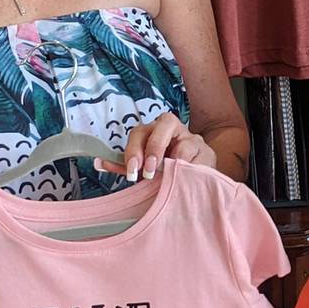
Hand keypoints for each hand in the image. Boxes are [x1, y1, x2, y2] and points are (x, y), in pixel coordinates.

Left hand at [97, 112, 215, 179]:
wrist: (191, 185)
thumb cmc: (164, 173)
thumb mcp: (143, 170)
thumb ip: (125, 166)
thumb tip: (99, 163)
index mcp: (155, 132)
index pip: (141, 131)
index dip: (134, 149)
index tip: (132, 170)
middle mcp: (175, 130)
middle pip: (165, 122)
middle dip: (155, 147)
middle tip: (150, 171)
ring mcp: (194, 140)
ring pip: (186, 142)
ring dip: (175, 161)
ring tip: (170, 178)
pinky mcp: (209, 154)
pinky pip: (201, 159)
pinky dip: (191, 170)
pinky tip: (186, 180)